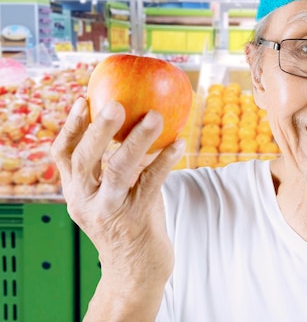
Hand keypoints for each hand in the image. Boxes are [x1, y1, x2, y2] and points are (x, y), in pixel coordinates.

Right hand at [51, 98, 184, 304]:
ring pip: (118, 170)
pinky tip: (178, 143)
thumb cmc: (129, 223)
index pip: (63, 155)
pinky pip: (151, 183)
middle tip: (114, 104)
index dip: (70, 126)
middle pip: (84, 159)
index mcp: (76, 192)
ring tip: (155, 116)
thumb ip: (118, 165)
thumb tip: (139, 121)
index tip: (81, 100)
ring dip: (137, 140)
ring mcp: (110, 211)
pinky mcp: (136, 219)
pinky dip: (165, 160)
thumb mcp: (112, 194)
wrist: (136, 271)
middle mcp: (85, 201)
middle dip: (98, 130)